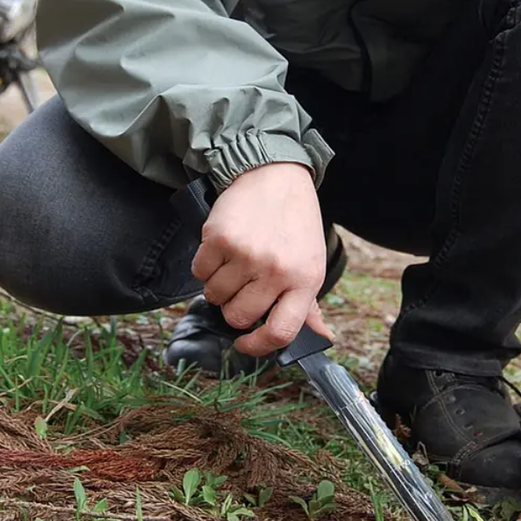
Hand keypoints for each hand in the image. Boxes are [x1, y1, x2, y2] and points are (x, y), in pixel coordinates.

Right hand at [191, 162, 333, 356]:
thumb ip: (311, 305)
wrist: (275, 175)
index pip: (281, 331)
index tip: (245, 343)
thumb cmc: (294, 223)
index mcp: (305, 280)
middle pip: (238, 316)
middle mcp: (277, 270)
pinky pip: (199, 272)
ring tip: (232, 264)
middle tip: (240, 288)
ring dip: (218, 286)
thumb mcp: (312, 262)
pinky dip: (205, 266)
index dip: (258, 346)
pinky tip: (220, 251)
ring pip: (215, 296)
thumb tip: (322, 338)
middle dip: (233, 308)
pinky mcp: (220, 238)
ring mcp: (247, 254)